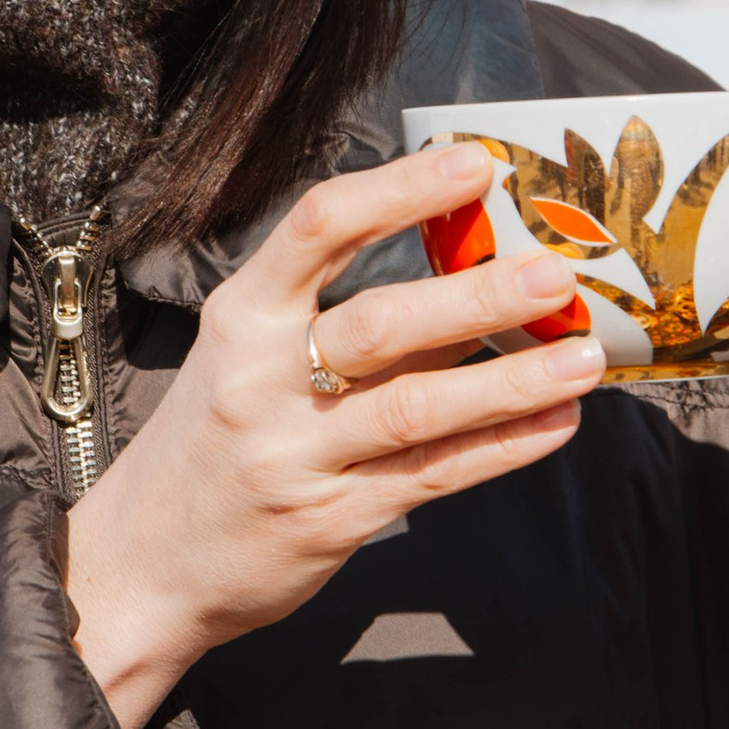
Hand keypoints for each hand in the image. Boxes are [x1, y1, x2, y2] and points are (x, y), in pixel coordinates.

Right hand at [64, 146, 603, 728]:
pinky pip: (431, 476)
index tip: (475, 164)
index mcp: (240, 317)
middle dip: (476, 295)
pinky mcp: (329, 521)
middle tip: (553, 274)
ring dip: (511, 381)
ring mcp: (295, 455)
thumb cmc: (212, 441)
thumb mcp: (245, 358)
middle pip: (381, 324)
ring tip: (584, 355)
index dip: (401, 190)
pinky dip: (501, 449)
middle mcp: (261, 380)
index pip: (320, 229)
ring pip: (418, 409)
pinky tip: (556, 423)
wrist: (144, 563)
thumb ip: (337, 314)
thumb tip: (467, 264)